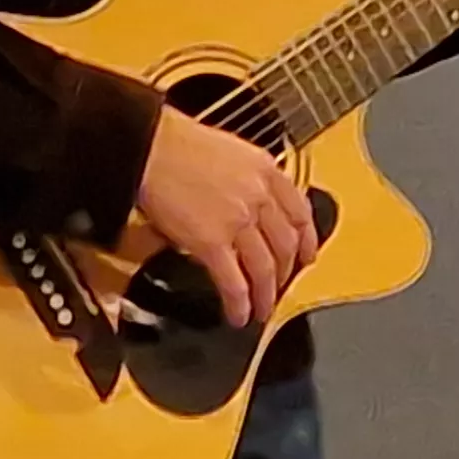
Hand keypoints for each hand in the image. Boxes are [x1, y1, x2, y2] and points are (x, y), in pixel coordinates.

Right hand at [122, 105, 318, 327]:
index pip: (300, 213)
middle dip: (285, 274)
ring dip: (266, 295)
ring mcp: (238, 220)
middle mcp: (259, 196)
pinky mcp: (211, 242)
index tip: (306, 255)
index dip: (308, 241)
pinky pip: (234, 281)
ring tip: (262, 310)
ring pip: (264, 268)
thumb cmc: (178, 145)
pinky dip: (240, 303)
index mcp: (266, 171)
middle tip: (280, 288)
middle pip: (285, 245)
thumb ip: (248, 179)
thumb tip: (249, 204)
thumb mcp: (230, 152)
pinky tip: (239, 314)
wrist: (151, 147)